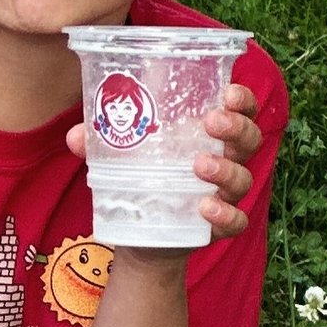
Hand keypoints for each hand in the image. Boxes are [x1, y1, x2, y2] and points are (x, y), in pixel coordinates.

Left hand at [67, 80, 259, 241]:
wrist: (141, 236)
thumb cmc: (141, 181)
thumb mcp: (121, 157)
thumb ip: (101, 143)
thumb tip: (76, 135)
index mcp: (210, 137)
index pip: (241, 111)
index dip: (243, 100)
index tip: (229, 91)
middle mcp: (226, 162)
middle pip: (249, 140)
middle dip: (236, 127)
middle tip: (212, 121)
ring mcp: (224, 195)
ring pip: (243, 178)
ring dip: (225, 169)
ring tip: (200, 164)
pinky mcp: (217, 226)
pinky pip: (236, 221)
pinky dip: (225, 214)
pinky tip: (205, 207)